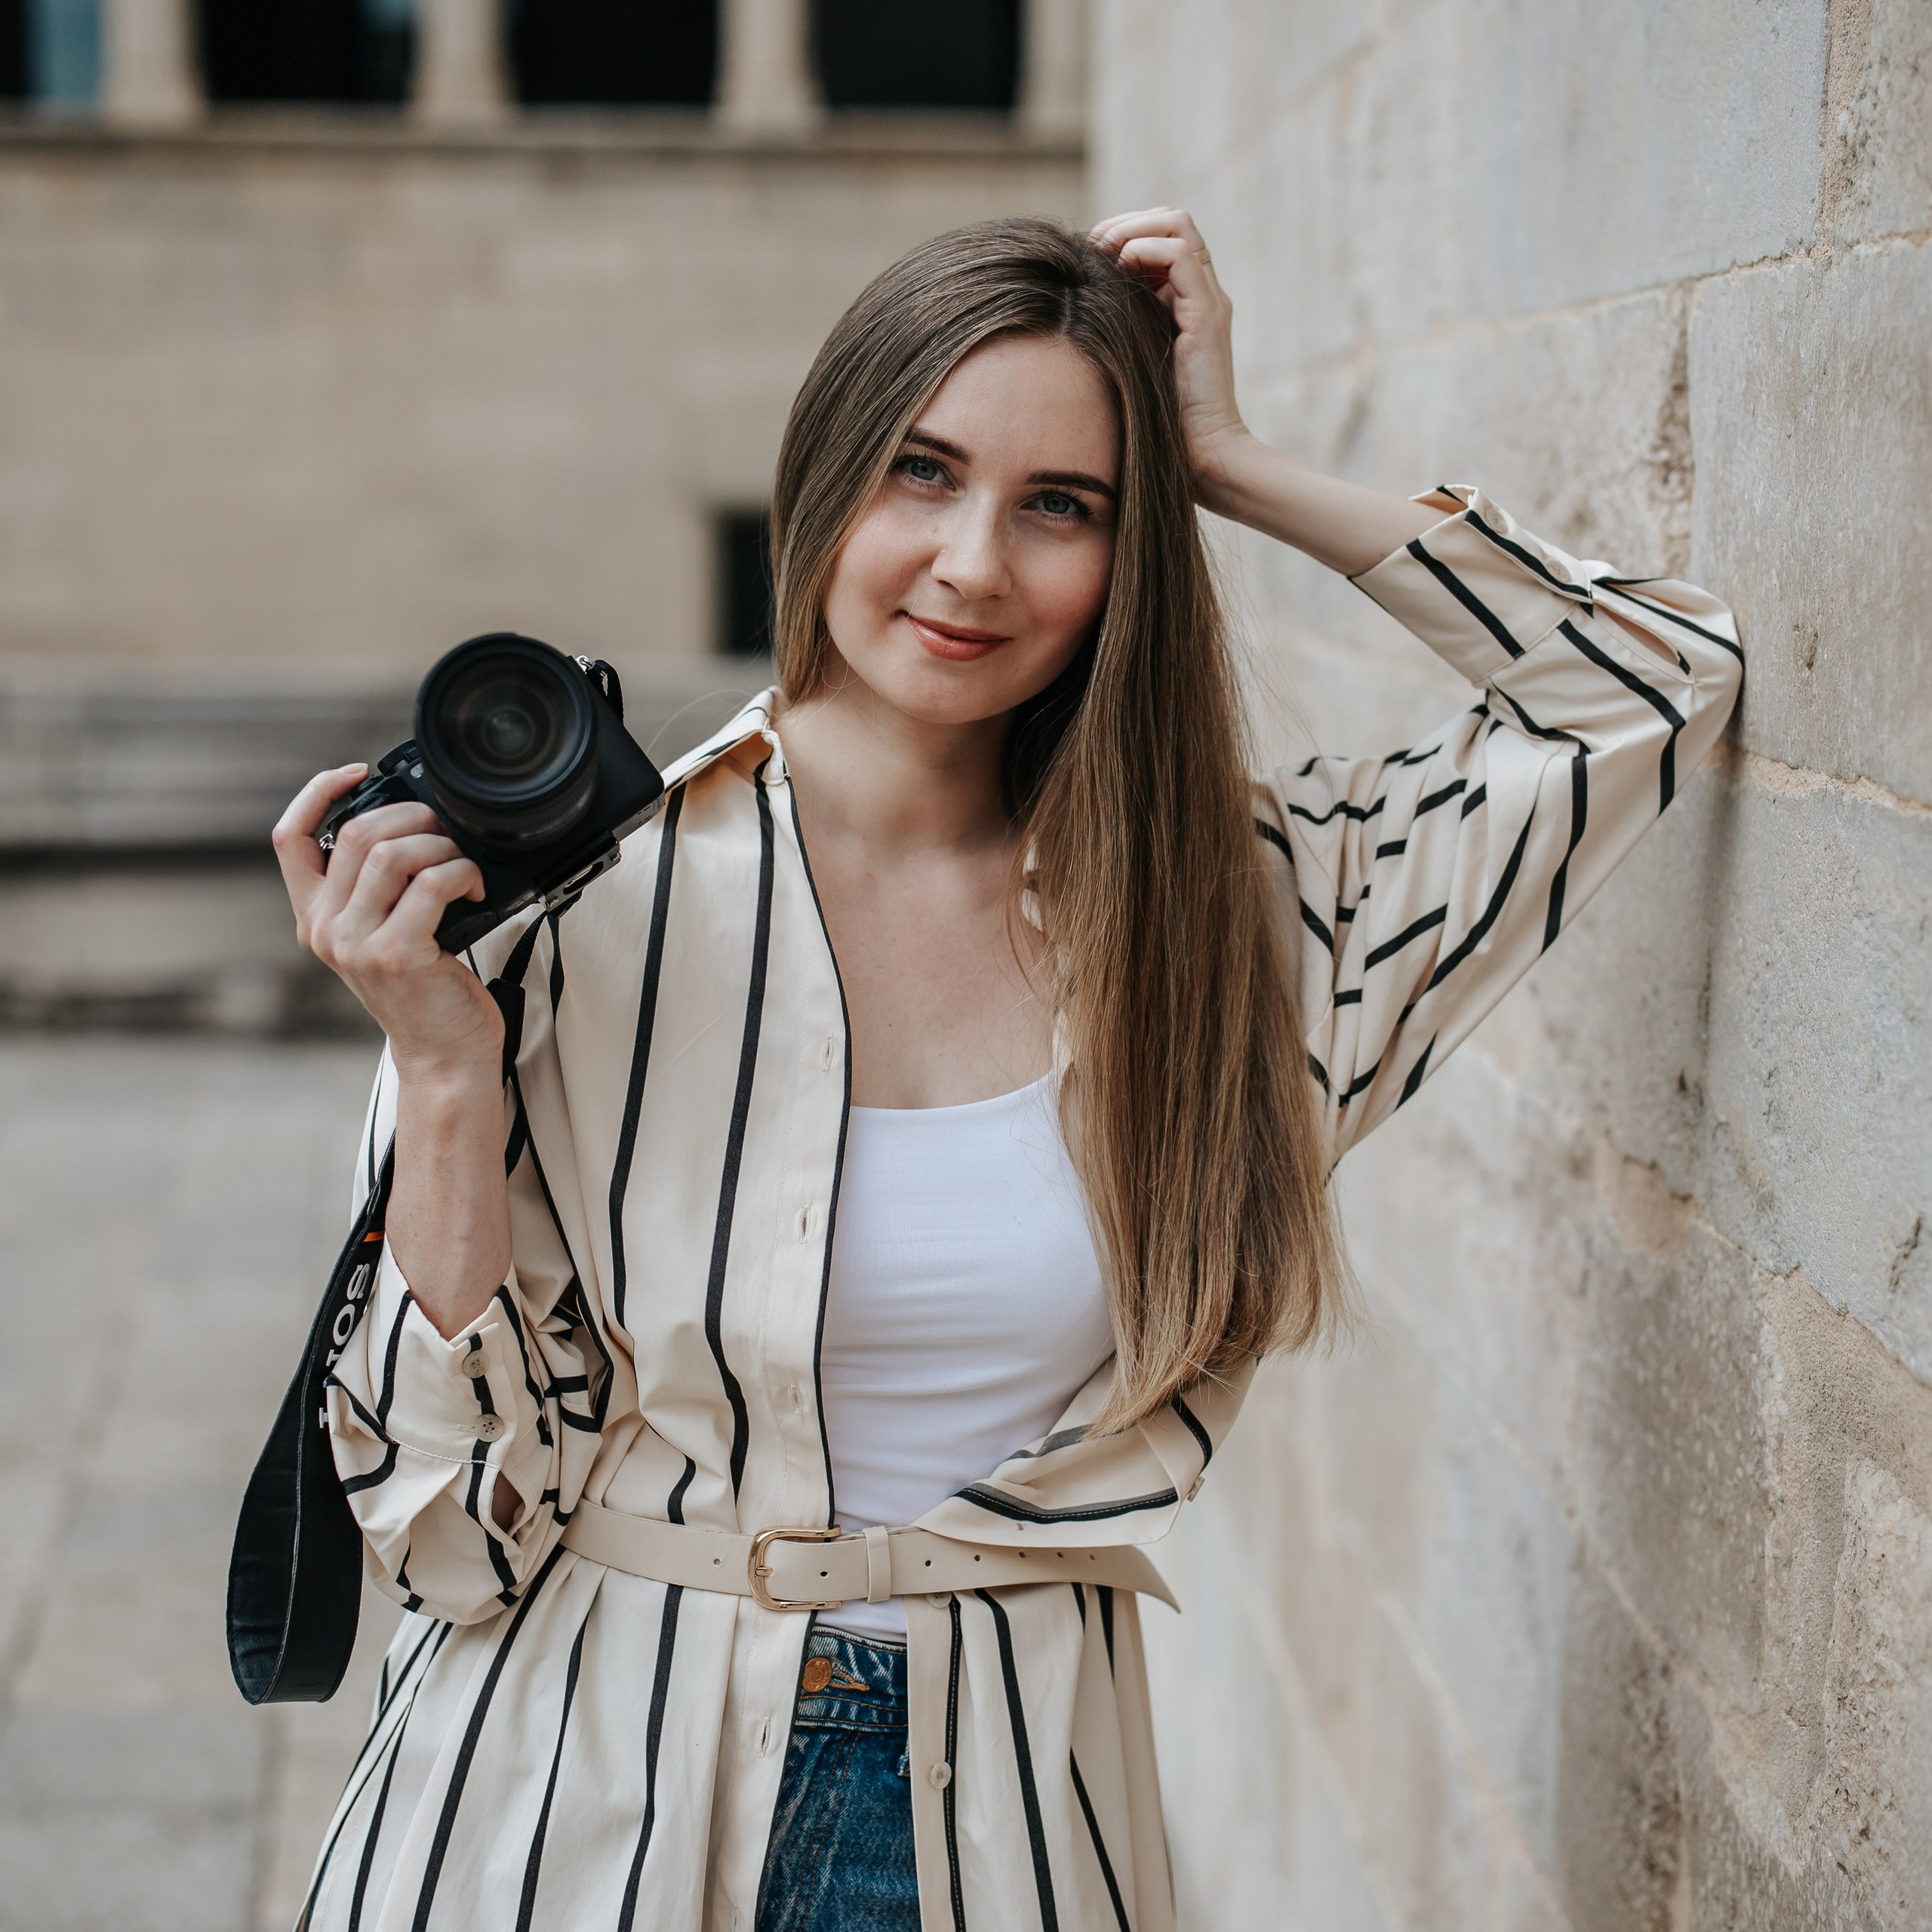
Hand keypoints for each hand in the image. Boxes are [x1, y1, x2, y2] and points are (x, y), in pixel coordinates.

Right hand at [273, 766, 502, 1083]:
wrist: (445, 1056)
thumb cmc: (427, 993)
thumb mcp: (385, 936)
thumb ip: (378, 891)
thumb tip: (411, 826)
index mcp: (315, 919)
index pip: (289, 839)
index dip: (317, 793)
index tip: (358, 772)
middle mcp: (326, 929)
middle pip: (356, 833)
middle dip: (411, 816)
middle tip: (445, 832)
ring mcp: (357, 943)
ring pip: (393, 853)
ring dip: (441, 845)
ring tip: (463, 865)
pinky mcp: (396, 954)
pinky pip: (432, 882)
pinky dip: (463, 873)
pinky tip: (477, 889)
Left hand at [1090, 206, 1251, 514]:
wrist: (1202, 457)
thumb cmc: (1159, 422)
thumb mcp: (1128, 364)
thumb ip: (1115, 332)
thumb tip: (1071, 308)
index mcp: (1184, 302)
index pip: (1159, 238)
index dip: (1121, 234)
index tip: (1085, 254)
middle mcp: (1201, 294)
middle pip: (1171, 221)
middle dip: (1125, 223)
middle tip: (1090, 245)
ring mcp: (1208, 301)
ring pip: (1178, 225)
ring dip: (1133, 228)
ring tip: (1102, 251)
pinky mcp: (1208, 315)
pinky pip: (1180, 255)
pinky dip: (1145, 249)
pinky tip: (1119, 270)